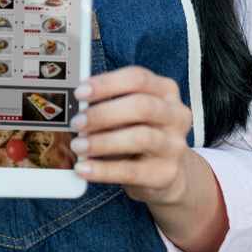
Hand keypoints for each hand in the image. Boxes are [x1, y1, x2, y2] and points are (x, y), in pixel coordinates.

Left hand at [69, 66, 228, 251]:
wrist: (167, 172)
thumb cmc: (141, 133)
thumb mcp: (130, 114)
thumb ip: (110, 104)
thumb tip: (75, 106)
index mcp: (166, 90)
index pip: (139, 78)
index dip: (107, 83)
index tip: (80, 92)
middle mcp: (176, 114)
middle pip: (142, 106)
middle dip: (104, 113)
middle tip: (77, 122)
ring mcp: (174, 145)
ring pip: (141, 137)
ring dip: (103, 142)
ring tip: (78, 146)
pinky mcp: (166, 173)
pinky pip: (132, 171)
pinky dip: (103, 170)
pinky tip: (83, 168)